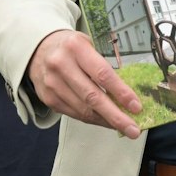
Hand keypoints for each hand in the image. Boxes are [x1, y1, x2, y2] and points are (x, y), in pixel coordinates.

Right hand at [26, 29, 141, 136]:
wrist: (39, 49)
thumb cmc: (72, 48)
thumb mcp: (88, 45)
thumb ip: (103, 66)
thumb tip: (127, 95)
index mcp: (76, 47)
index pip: (102, 74)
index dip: (121, 93)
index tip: (136, 107)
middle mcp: (61, 65)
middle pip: (93, 97)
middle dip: (116, 116)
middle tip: (133, 130)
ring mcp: (52, 84)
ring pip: (83, 110)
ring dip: (106, 121)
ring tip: (123, 127)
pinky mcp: (48, 98)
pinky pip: (75, 114)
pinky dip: (92, 119)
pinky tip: (105, 121)